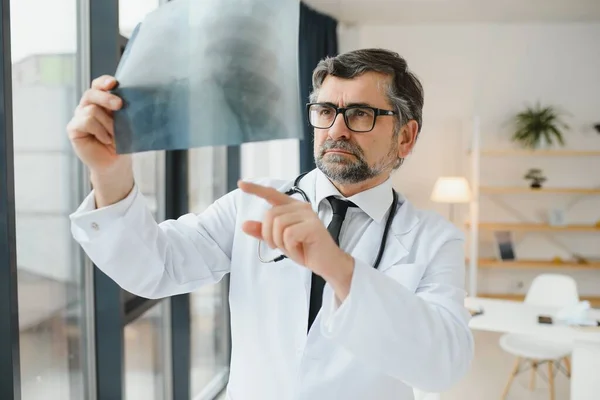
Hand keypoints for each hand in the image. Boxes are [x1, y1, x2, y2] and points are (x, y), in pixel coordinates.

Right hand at [66, 75, 128, 173]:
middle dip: (106, 97)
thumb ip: (122, 110)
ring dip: (108, 124)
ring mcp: (79, 117)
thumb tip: (124, 100)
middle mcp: (87, 106)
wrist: (116, 162)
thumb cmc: (122, 142)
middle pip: (92, 93)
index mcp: (101, 102)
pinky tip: (105, 139)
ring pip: (92, 110)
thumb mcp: (125, 123)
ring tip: (114, 136)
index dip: (104, 81)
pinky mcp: (73, 128)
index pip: (98, 85)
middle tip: (120, 105)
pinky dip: (100, 131)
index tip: (114, 83)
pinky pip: (86, 121)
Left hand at [238, 180, 354, 285]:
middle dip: (269, 236)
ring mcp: (308, 215)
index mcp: (292, 207)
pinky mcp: (313, 226)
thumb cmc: (305, 249)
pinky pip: (288, 235)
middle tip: (280, 247)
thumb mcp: (280, 241)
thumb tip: (244, 224)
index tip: (241, 184)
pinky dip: (290, 247)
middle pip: (270, 215)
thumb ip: (263, 232)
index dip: (256, 189)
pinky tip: (300, 251)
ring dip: (280, 243)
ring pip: (278, 225)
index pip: (271, 194)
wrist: (327, 264)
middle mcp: (301, 207)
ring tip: (293, 249)